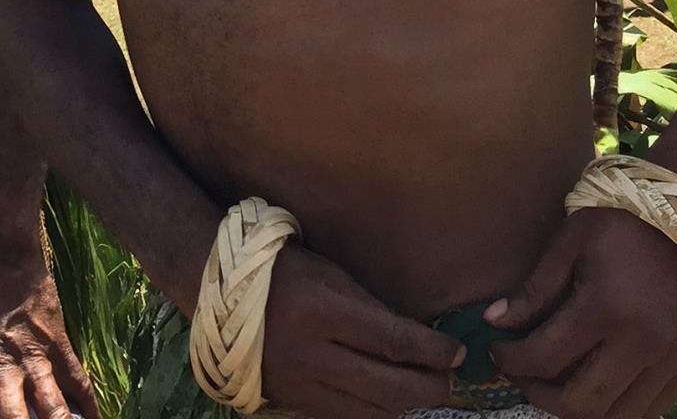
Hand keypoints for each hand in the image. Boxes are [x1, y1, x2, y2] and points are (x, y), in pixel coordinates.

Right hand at [250, 244, 463, 418]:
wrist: (218, 297)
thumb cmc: (279, 272)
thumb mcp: (329, 275)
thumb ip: (372, 310)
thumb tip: (419, 340)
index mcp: (321, 311)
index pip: (393, 342)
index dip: (433, 352)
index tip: (457, 352)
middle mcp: (312, 354)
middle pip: (390, 388)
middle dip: (430, 387)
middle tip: (449, 378)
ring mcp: (301, 385)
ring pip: (372, 413)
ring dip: (406, 404)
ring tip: (422, 389)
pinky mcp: (293, 403)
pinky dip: (375, 413)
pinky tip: (387, 400)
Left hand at [486, 206, 676, 418]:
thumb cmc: (625, 229)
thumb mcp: (572, 241)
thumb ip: (534, 288)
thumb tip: (495, 322)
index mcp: (605, 308)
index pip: (544, 358)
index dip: (510, 361)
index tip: (497, 351)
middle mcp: (640, 344)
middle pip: (579, 403)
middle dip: (537, 395)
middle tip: (521, 374)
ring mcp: (669, 363)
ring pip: (614, 417)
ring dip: (575, 410)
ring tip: (553, 384)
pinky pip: (646, 412)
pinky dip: (613, 409)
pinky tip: (592, 385)